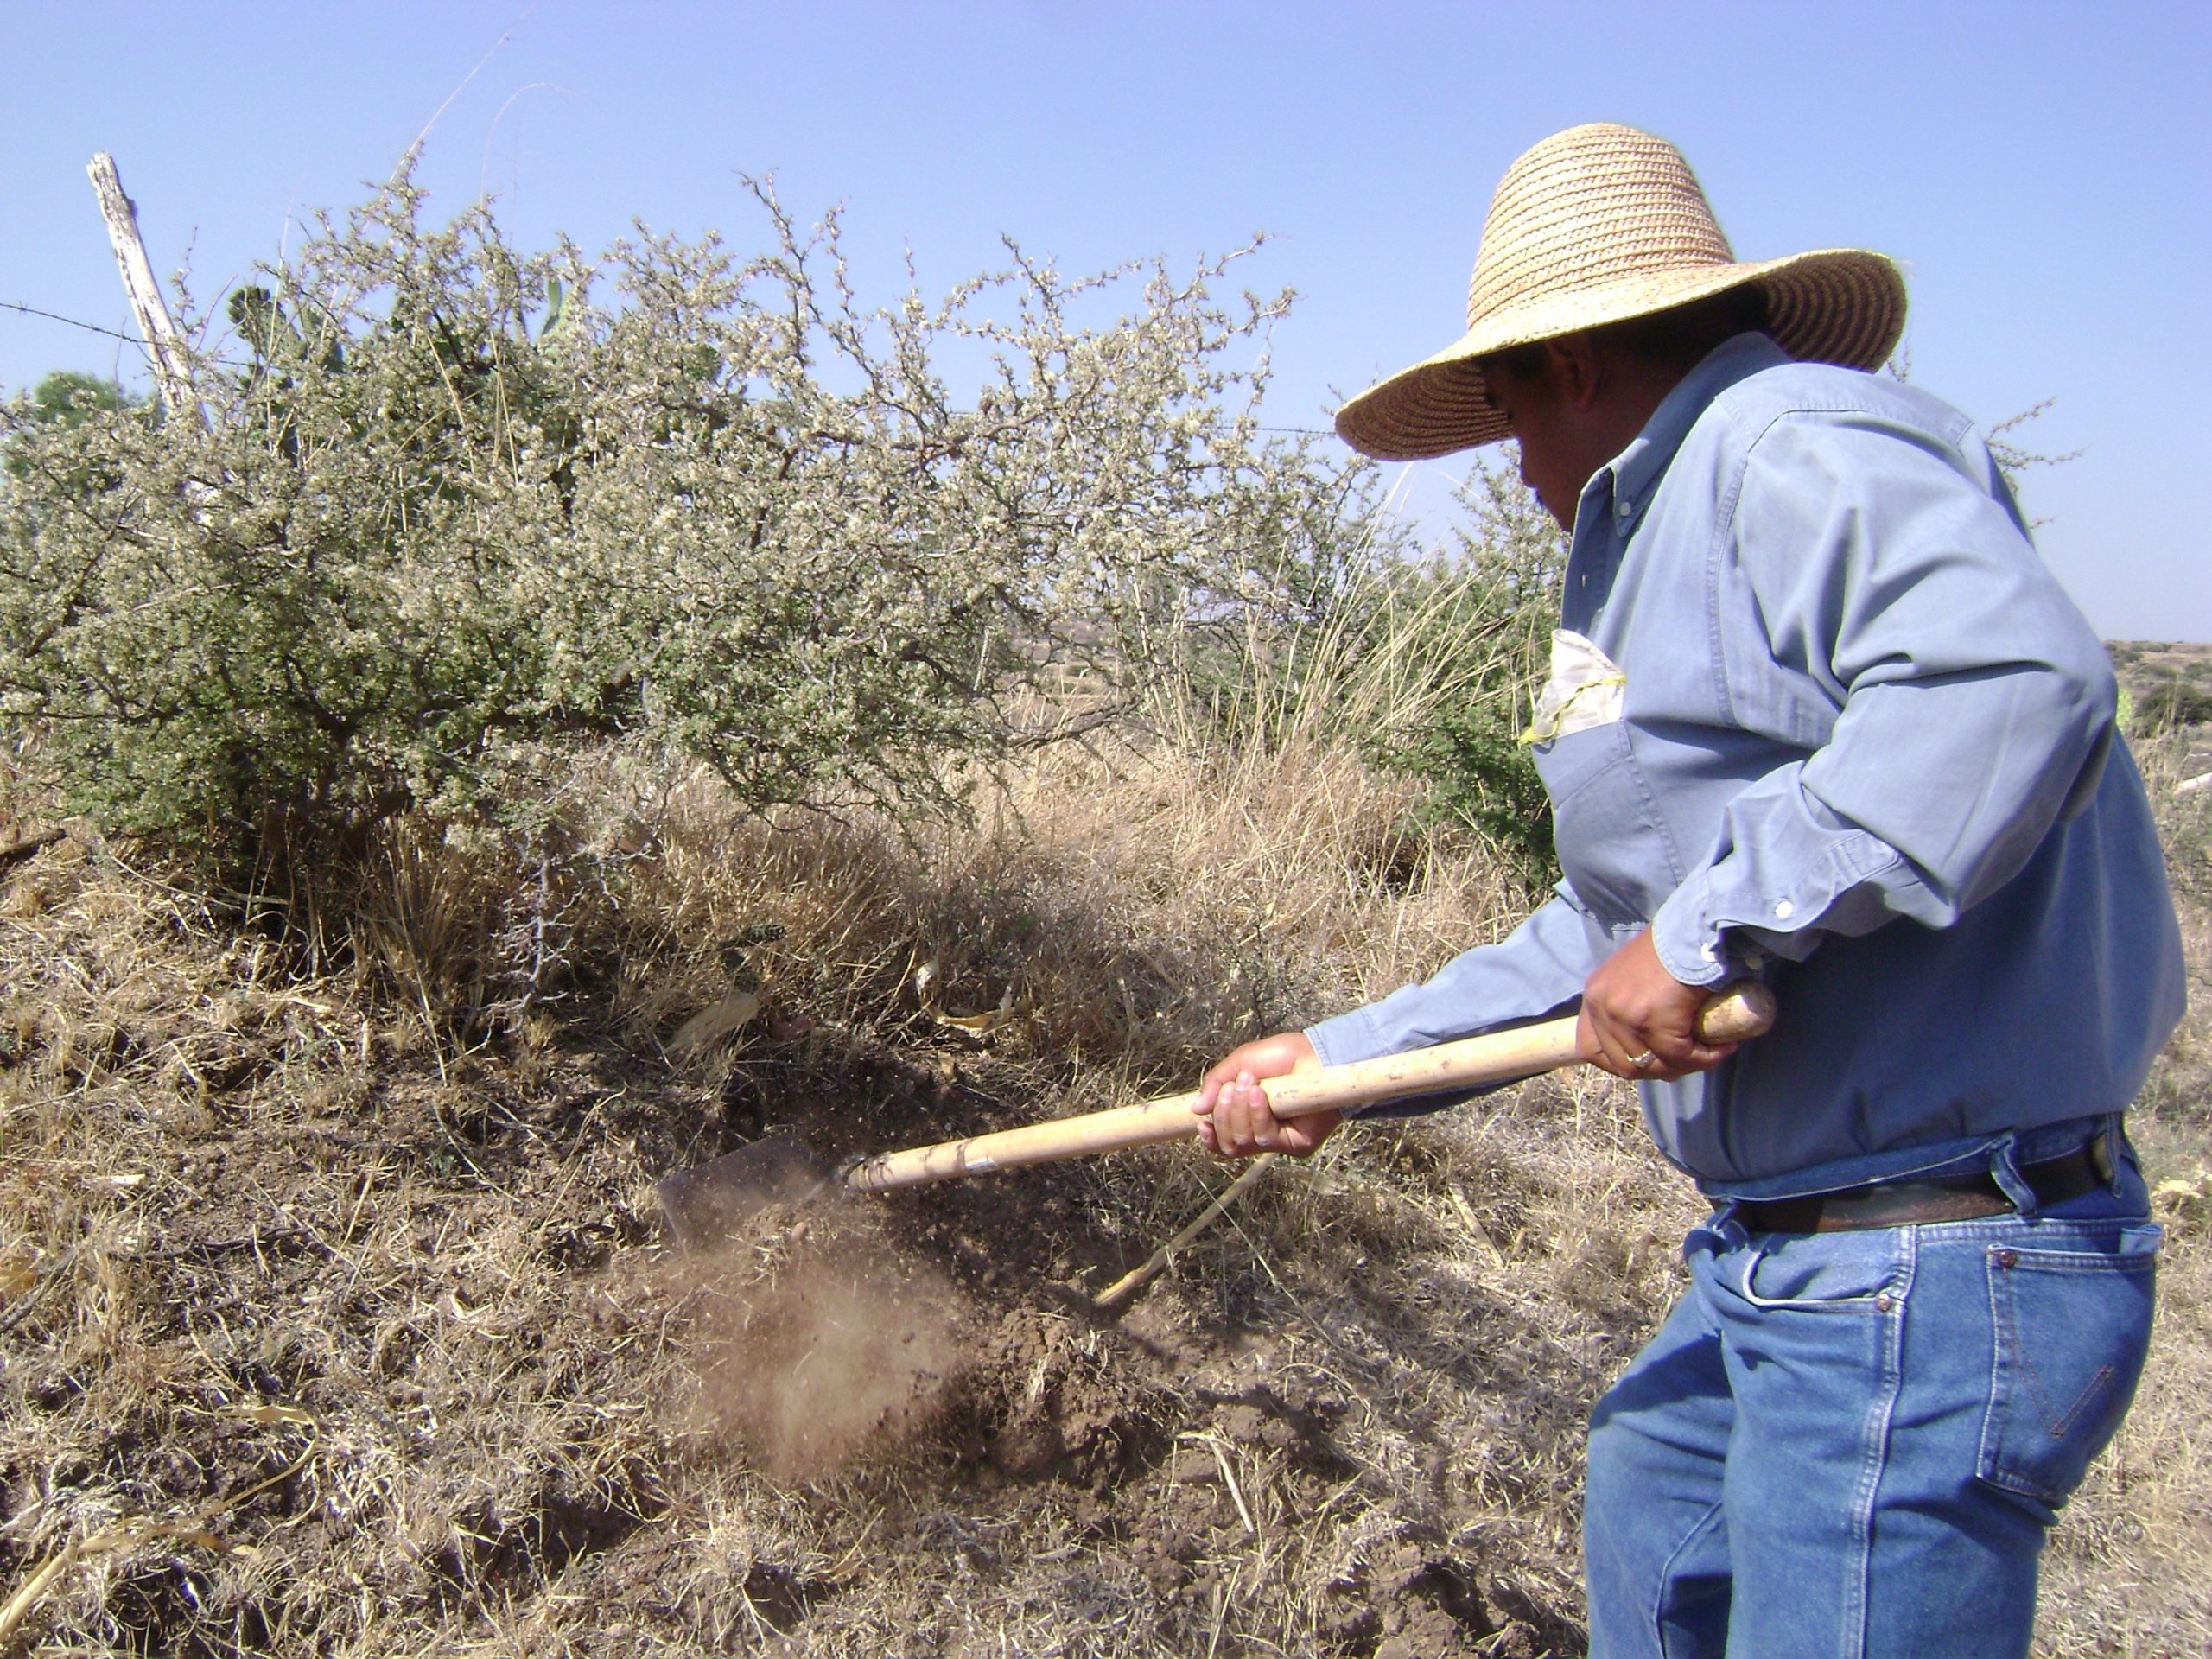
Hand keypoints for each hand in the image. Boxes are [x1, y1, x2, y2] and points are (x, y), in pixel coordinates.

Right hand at [1193, 1031, 1335, 1158]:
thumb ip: (1216, 1083)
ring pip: (1243, 1142)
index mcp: (1248, 1117)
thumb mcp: (1241, 1062)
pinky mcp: (1296, 1144)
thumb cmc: (1284, 1056)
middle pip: (1229, 1144)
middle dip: (1223, 1114)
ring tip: (1249, 1085)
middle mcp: (1263, 1132)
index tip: (1202, 1122)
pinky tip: (1259, 1095)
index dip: (1210, 1137)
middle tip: (1232, 1088)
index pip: (1224, 1141)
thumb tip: (1196, 1109)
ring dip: (1239, 1112)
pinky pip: (1265, 1139)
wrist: (1317, 1054)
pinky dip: (1257, 1115)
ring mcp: (1280, 1140)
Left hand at [1579, 930, 1738, 1081]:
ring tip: (1707, 1052)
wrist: (1696, 928)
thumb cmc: (1673, 947)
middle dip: (1659, 1069)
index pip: (1591, 1049)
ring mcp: (1625, 1015)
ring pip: (1654, 1065)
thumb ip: (1630, 1003)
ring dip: (1685, 1065)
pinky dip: (1706, 1057)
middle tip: (1688, 1061)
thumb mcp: (1635, 976)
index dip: (1620, 1063)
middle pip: (1624, 1064)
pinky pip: (1681, 1056)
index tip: (1649, 1063)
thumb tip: (1645, 1046)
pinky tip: (1722, 1047)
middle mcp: (1602, 1006)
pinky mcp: (1654, 1022)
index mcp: (1595, 995)